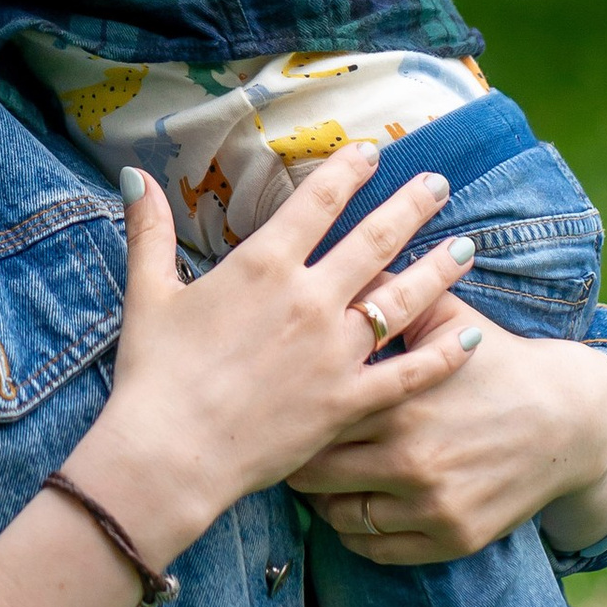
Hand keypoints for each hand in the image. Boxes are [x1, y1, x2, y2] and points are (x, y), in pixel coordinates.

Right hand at [66, 143, 483, 577]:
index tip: (372, 153)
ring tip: (468, 247)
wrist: (169, 453)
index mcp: (263, 265)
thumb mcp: (148, 292)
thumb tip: (133, 175)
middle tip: (441, 184)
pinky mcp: (348, 401)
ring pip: (402, 298)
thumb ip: (150, 230)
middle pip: (375, 239)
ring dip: (439, 268)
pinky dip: (445, 354)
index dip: (349, 172)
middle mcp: (310, 299)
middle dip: (412, 206)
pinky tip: (472, 336)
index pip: (318, 202)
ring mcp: (335, 351)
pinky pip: (410, 372)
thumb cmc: (154, 374)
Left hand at [290, 315, 606, 565]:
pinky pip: (376, 549)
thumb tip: (336, 264)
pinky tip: (352, 510)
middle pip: (314, 475)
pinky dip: (355, 534)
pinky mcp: (452, 538)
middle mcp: (410, 460)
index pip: (313, 417)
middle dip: (297, 462)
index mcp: (398, 401)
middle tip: (292, 448)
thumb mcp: (446, 316)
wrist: (569, 418)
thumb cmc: (497, 360)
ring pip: (338, 518)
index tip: (284, 405)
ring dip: (321, 502)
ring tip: (319, 481)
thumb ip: (388, 293)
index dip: (291, 413)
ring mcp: (431, 505)